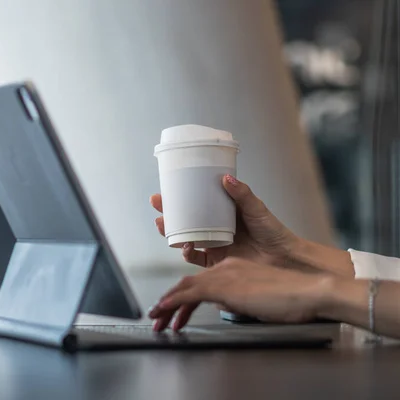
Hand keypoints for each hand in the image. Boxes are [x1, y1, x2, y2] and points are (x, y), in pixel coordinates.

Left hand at [148, 257, 329, 330]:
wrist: (308, 292)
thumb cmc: (291, 299)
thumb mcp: (257, 299)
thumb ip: (238, 298)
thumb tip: (226, 306)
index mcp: (233, 267)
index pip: (200, 282)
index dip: (183, 297)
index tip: (174, 312)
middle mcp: (225, 267)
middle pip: (188, 284)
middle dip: (169, 301)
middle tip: (157, 317)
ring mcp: (224, 274)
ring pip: (184, 287)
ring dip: (167, 304)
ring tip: (156, 319)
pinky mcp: (224, 284)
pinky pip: (189, 293)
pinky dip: (173, 301)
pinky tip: (164, 310)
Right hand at [151, 175, 296, 268]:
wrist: (285, 259)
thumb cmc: (274, 232)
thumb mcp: (257, 208)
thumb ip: (242, 194)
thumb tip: (226, 178)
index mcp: (222, 214)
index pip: (194, 203)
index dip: (177, 198)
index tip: (164, 191)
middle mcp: (214, 229)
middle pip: (184, 221)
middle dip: (167, 215)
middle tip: (157, 206)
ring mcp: (214, 246)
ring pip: (185, 239)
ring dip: (171, 233)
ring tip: (163, 225)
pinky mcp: (216, 263)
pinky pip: (196, 259)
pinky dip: (188, 253)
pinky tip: (185, 247)